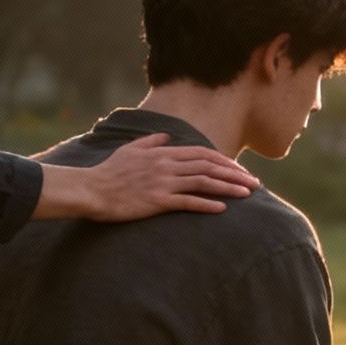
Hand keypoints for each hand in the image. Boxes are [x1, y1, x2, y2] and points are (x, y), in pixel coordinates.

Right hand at [34, 133, 259, 220]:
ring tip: (247, 194)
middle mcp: (166, 164)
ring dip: (228, 187)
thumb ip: (150, 141)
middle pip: (209, 166)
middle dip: (235, 174)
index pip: (202, 153)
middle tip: (254, 183)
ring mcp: (162, 182)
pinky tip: (223, 208)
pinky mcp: (157, 200)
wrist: (91, 189)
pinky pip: (187, 202)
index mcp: (162, 152)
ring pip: (203, 182)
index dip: (224, 161)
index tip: (240, 169)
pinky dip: (207, 204)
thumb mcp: (130, 150)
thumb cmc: (108, 172)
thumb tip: (165, 135)